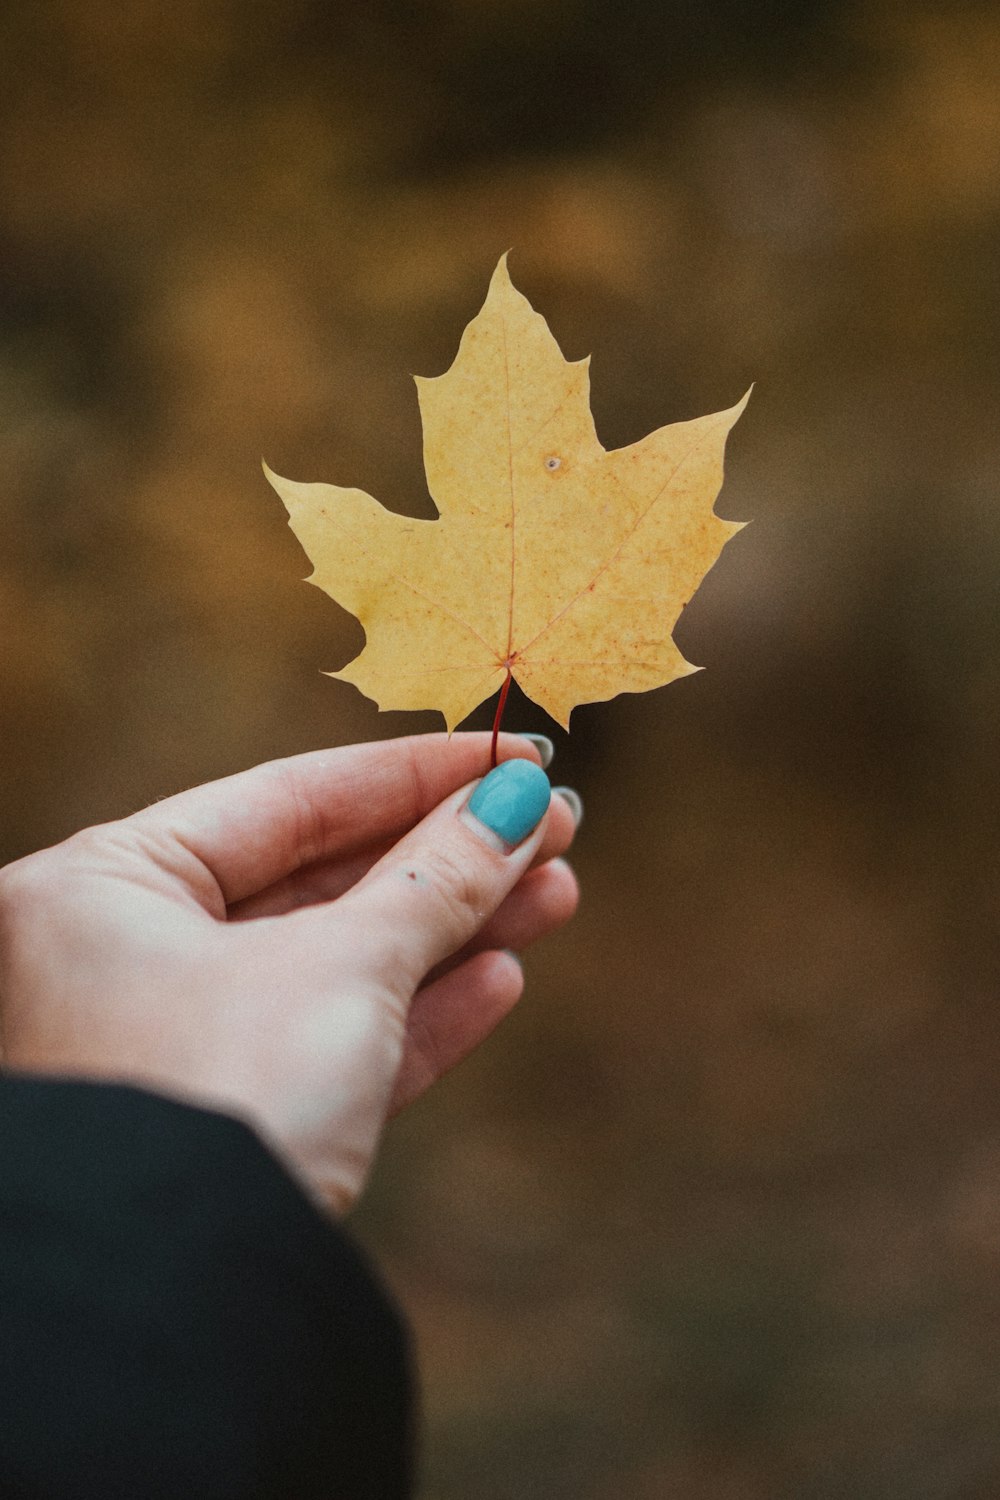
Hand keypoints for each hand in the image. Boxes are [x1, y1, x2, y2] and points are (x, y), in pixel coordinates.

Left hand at [0, 734, 578, 1212]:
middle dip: (447, 857)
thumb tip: (517, 803)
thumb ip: (435, 881)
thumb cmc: (226, 1098)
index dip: (414, 774)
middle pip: (318, 881)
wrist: (175, 1314)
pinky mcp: (223, 1123)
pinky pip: (329, 1042)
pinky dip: (414, 1013)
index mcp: (104, 887)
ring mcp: (169, 1044)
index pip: (285, 798)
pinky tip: (502, 975)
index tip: (512, 756)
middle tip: (552, 824)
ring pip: (335, 963)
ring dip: (450, 932)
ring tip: (556, 892)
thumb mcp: (344, 970)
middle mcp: (122, 957)